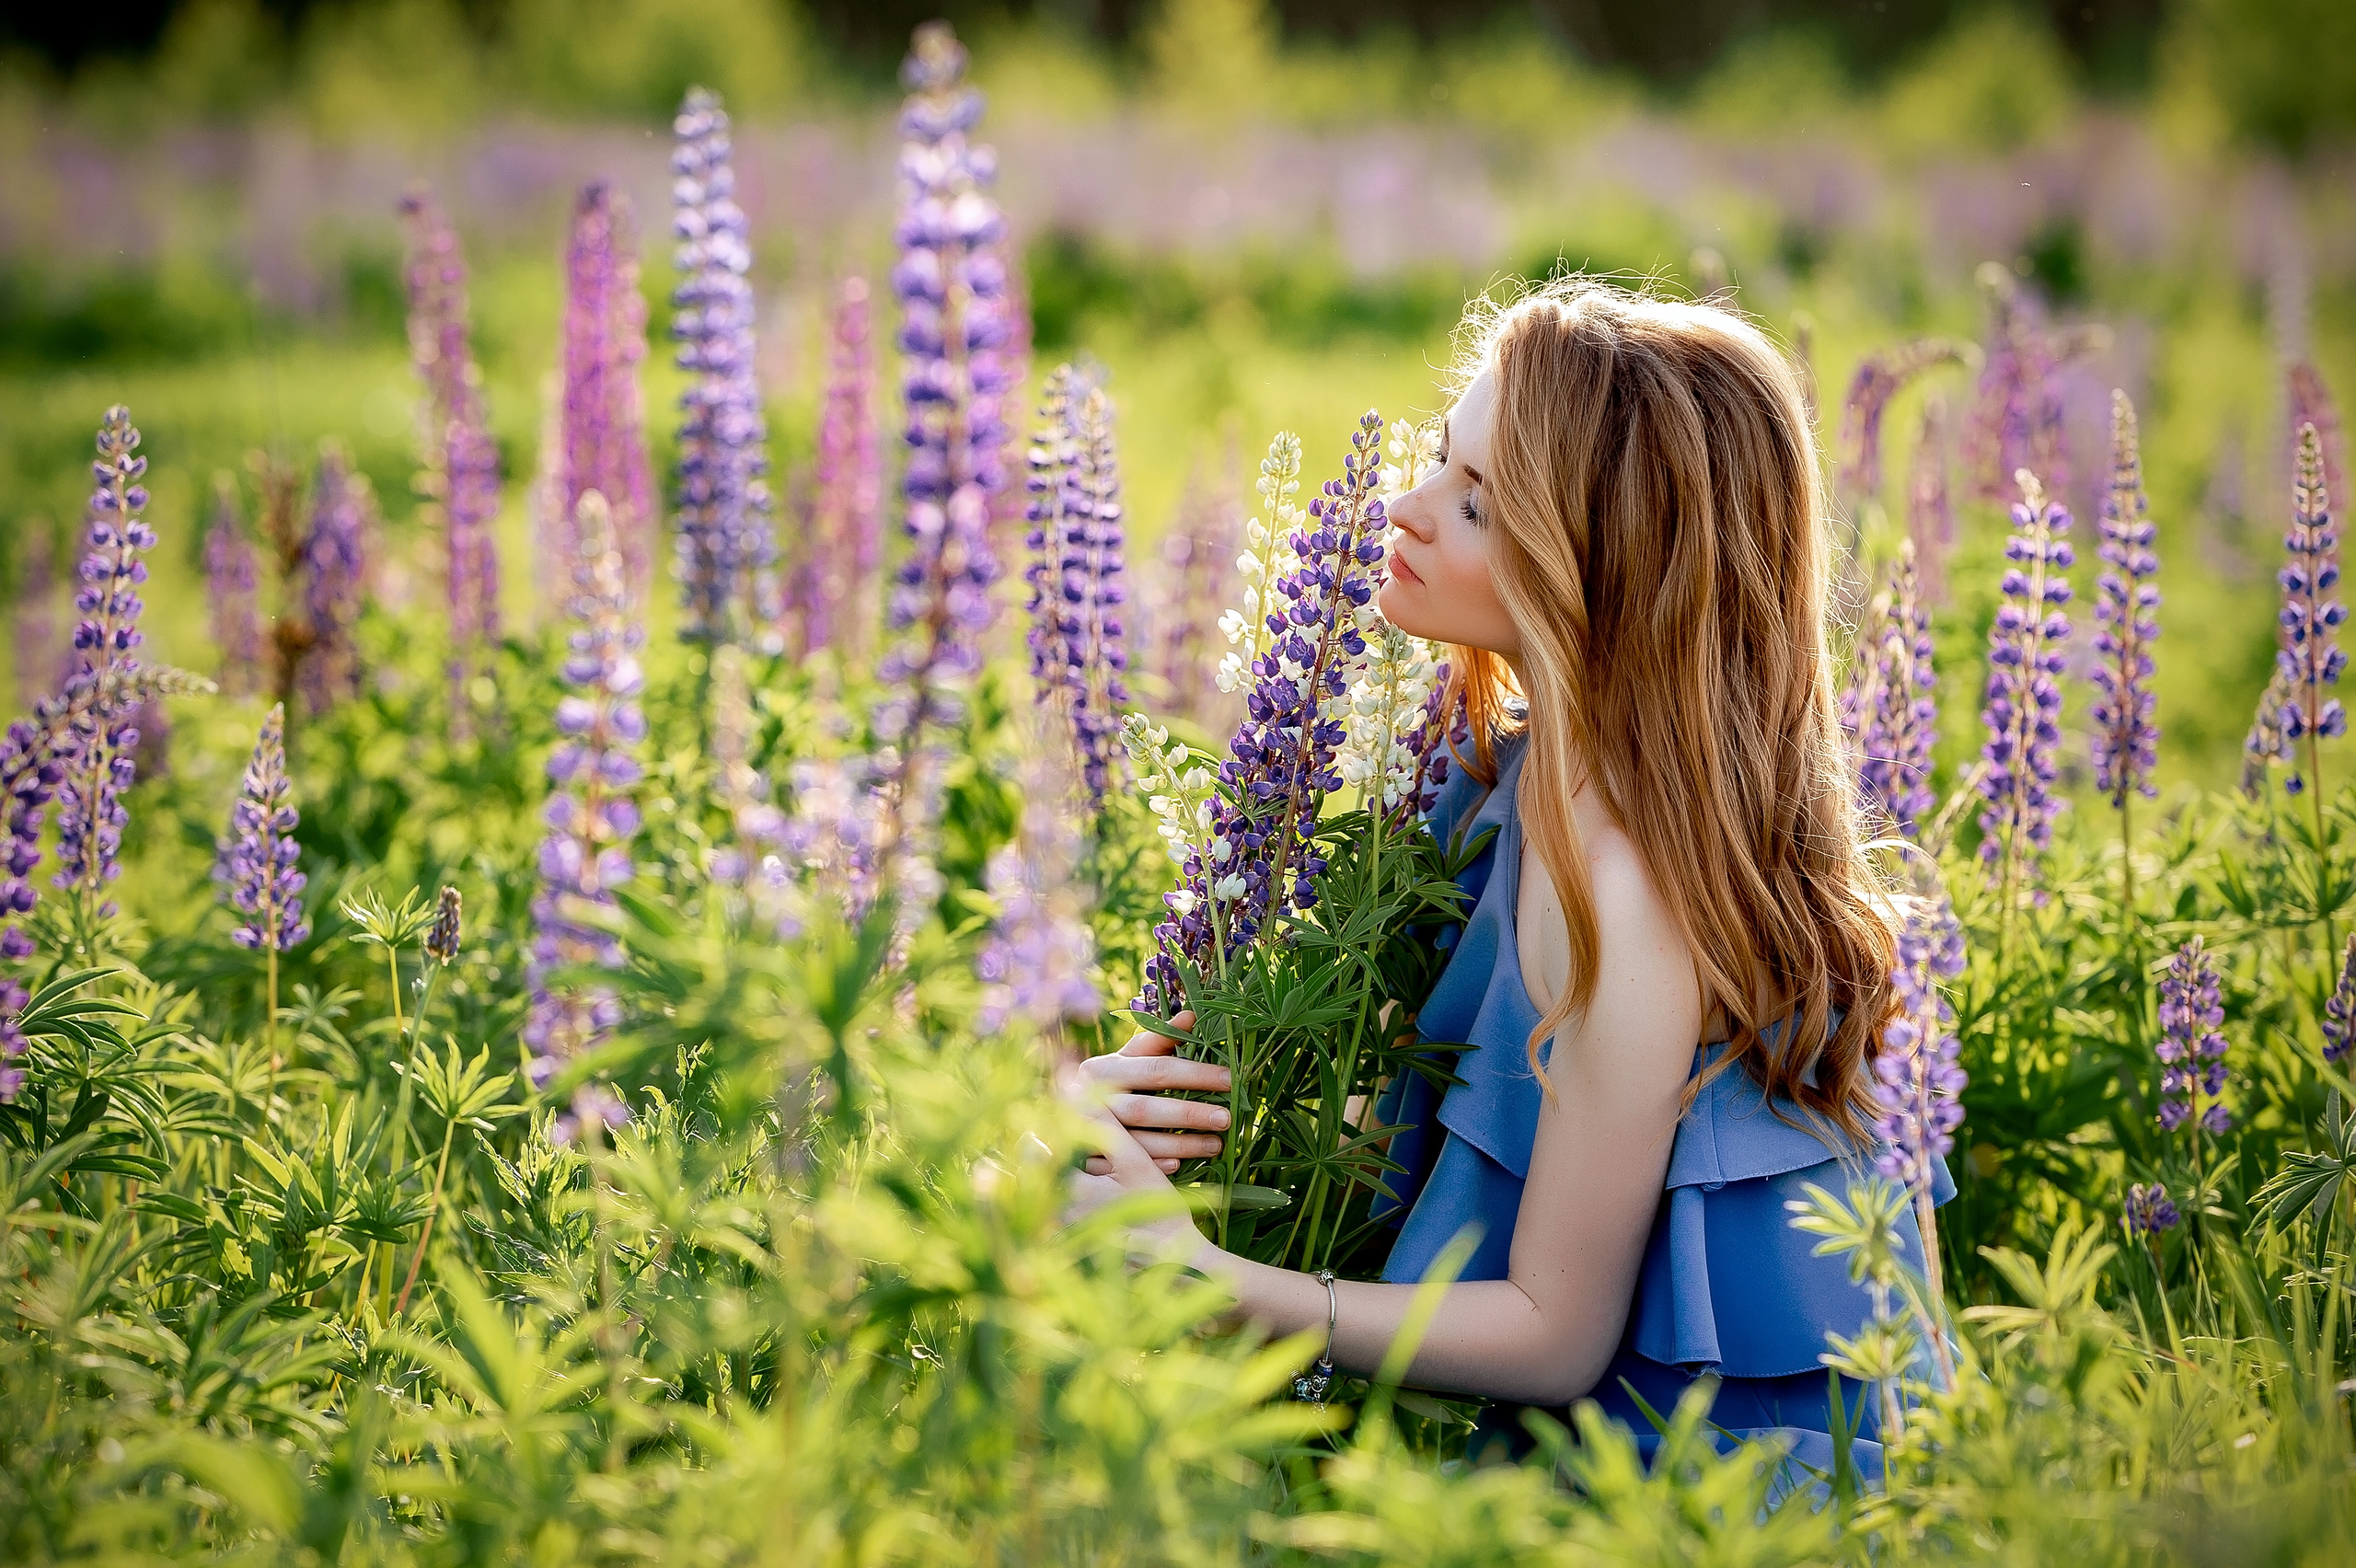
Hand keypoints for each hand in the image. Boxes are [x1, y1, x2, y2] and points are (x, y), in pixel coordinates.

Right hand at [1065, 1010, 1231, 1175]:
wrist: (1061, 1120)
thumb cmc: (1108, 1084)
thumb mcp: (1127, 1060)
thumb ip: (1157, 1039)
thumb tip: (1191, 1016)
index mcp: (1102, 1070)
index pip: (1156, 1069)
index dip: (1194, 1073)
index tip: (1229, 1079)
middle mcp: (1091, 1100)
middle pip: (1147, 1108)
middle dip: (1189, 1114)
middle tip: (1226, 1118)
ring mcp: (1087, 1134)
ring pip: (1140, 1142)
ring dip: (1180, 1144)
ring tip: (1216, 1144)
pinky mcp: (1088, 1162)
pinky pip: (1127, 1168)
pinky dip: (1155, 1165)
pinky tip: (1181, 1165)